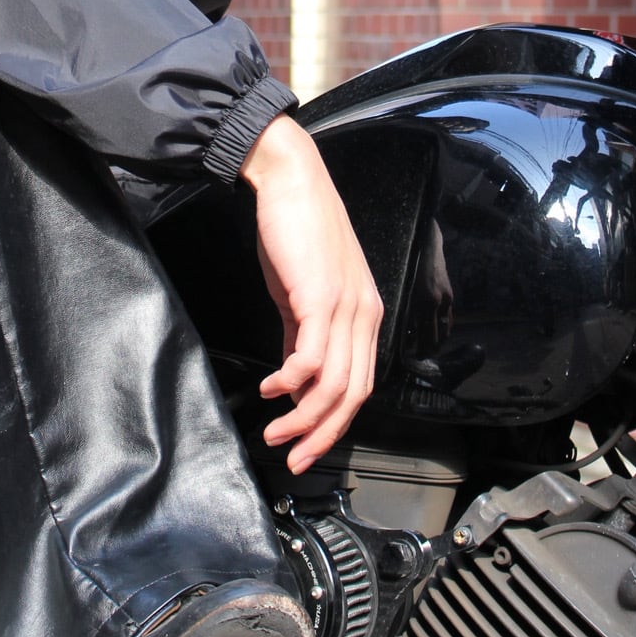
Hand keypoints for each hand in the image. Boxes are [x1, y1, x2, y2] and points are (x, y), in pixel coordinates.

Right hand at [240, 114, 383, 474]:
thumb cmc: (295, 229)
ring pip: (334, 384)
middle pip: (353, 395)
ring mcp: (347, 307)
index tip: (307, 446)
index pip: (360, 384)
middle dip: (322, 435)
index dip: (335, 422)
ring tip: (275, 433)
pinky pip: (310, 357)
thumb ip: (302, 333)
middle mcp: (364, 314)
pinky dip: (290, 382)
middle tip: (293, 457)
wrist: (289, 180)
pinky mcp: (321, 297)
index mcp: (365, 313)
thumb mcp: (303, 290)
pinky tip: (271, 389)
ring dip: (302, 418)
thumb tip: (292, 377)